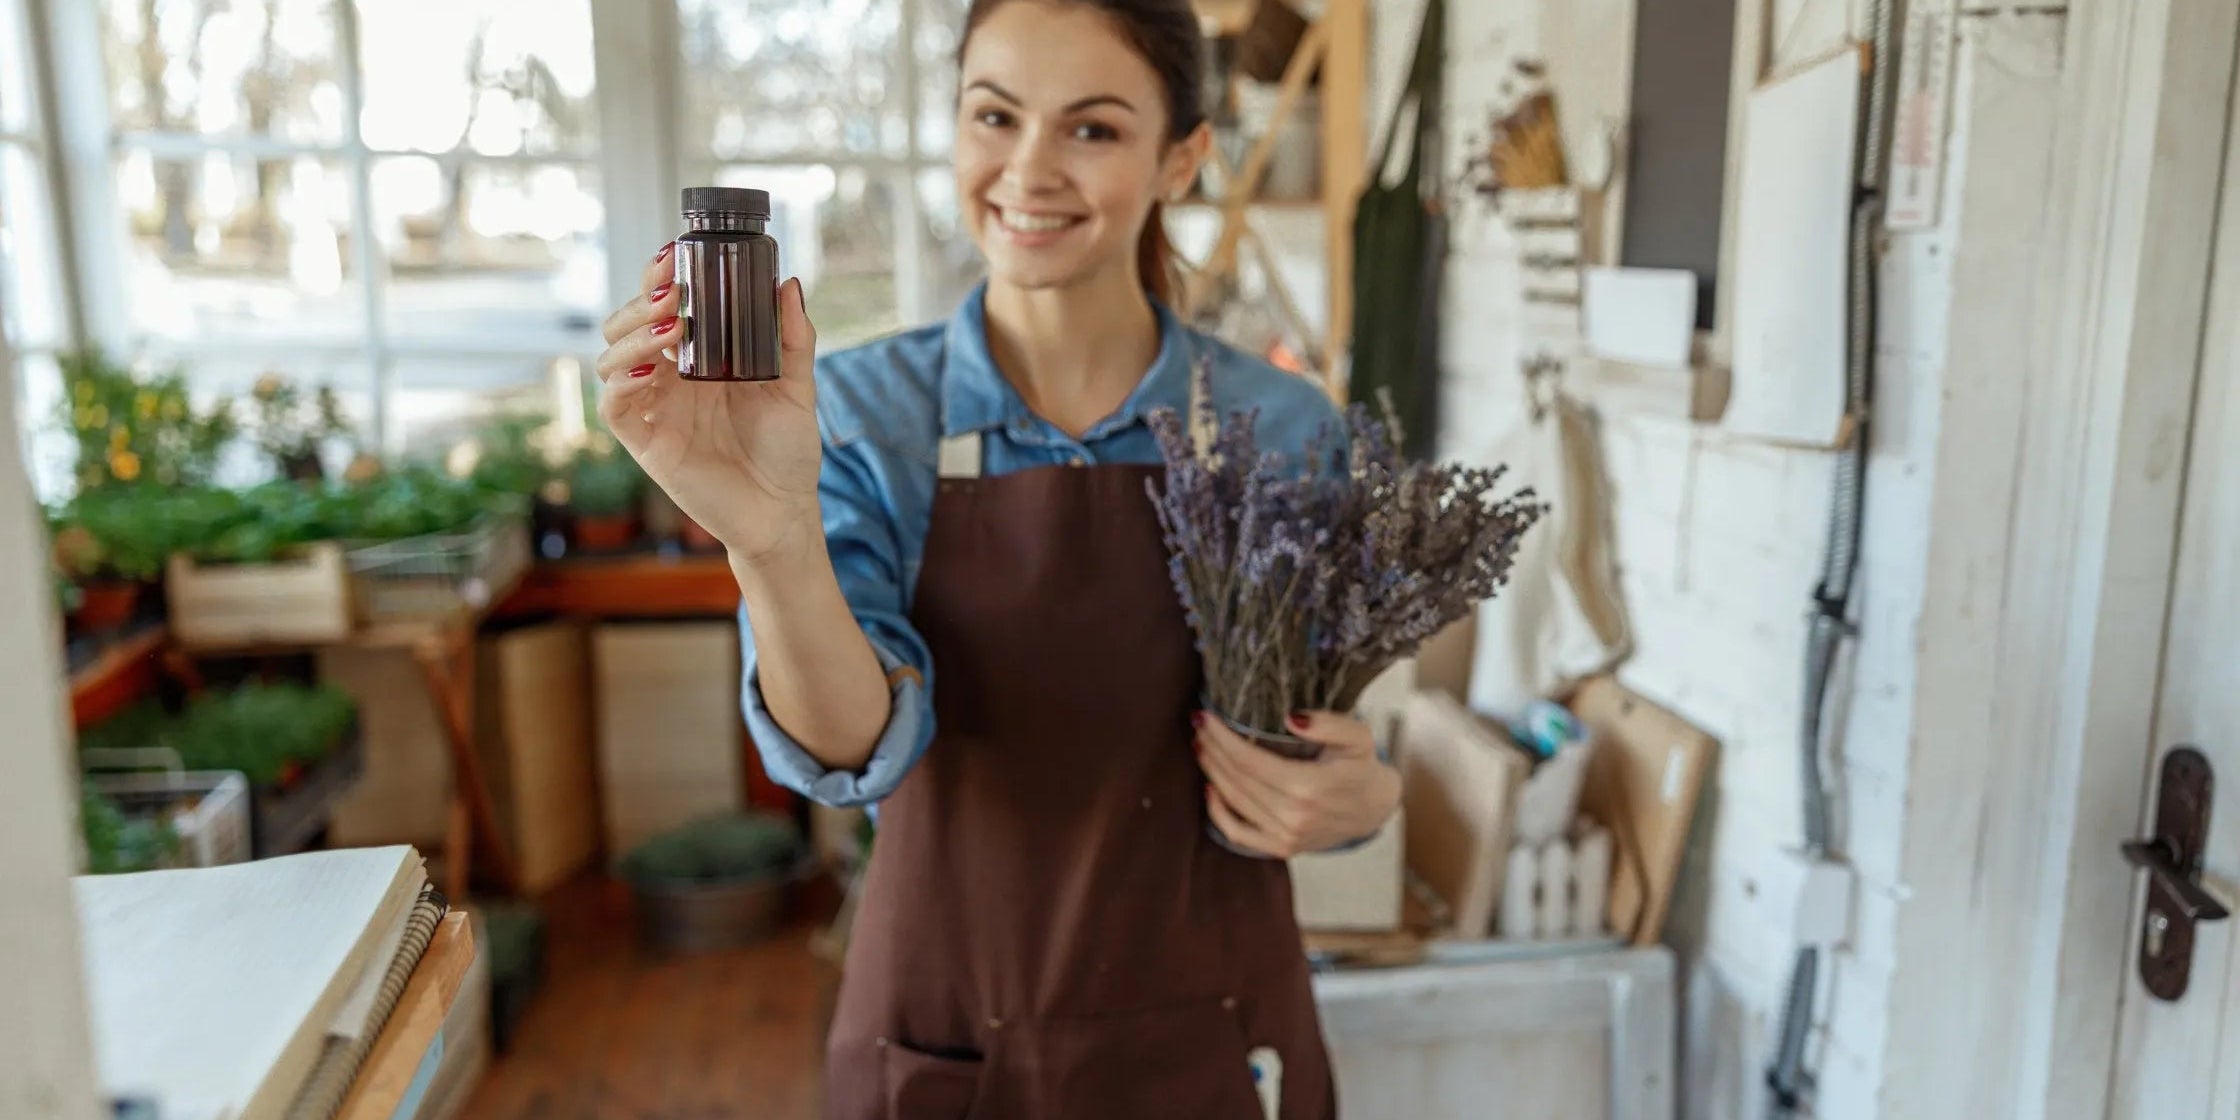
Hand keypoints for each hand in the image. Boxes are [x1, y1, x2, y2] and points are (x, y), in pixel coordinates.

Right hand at [595, 242, 822, 566]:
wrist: (784, 512)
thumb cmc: (788, 451)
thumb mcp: (797, 386)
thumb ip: (792, 337)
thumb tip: (787, 283)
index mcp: (699, 360)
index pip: (663, 309)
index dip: (657, 279)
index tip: (672, 254)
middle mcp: (669, 380)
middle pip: (626, 327)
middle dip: (641, 302)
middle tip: (673, 293)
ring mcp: (654, 411)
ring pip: (611, 359)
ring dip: (632, 335)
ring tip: (671, 327)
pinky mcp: (646, 444)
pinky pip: (614, 407)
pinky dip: (620, 383)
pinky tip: (647, 370)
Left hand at [1195, 711, 1400, 858]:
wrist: (1373, 809)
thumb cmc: (1361, 767)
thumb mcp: (1358, 736)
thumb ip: (1328, 724)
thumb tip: (1291, 718)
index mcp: (1310, 786)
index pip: (1250, 760)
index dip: (1222, 737)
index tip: (1205, 716)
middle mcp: (1294, 816)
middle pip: (1237, 778)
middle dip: (1212, 749)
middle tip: (1198, 725)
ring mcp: (1286, 836)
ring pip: (1234, 801)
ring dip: (1212, 772)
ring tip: (1202, 747)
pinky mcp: (1282, 848)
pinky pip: (1238, 833)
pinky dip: (1218, 813)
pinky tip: (1210, 788)